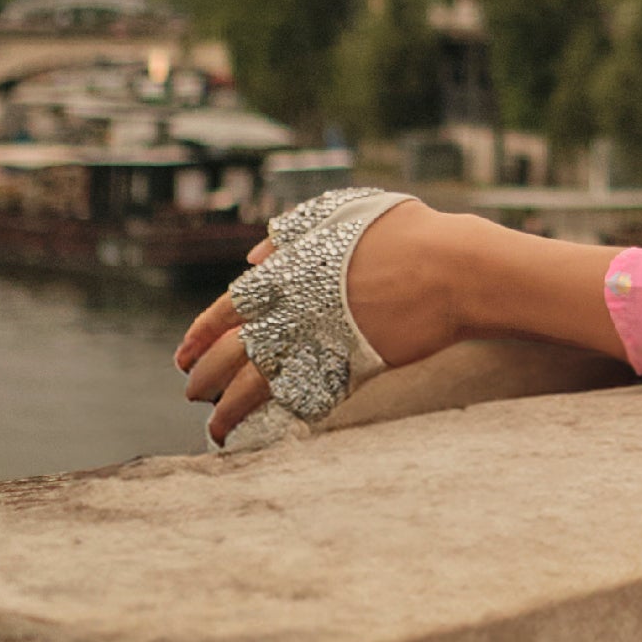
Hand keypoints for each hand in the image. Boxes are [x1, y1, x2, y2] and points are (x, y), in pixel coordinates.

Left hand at [175, 198, 478, 447]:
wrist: (456, 270)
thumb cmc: (409, 234)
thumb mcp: (347, 213)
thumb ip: (298, 230)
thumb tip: (256, 253)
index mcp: (289, 270)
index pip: (228, 308)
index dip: (202, 333)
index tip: (185, 352)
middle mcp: (295, 308)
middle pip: (232, 350)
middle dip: (205, 374)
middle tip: (191, 390)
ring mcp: (320, 341)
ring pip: (257, 382)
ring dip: (229, 408)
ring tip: (214, 426)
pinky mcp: (347, 369)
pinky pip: (301, 399)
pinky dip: (279, 415)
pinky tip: (265, 428)